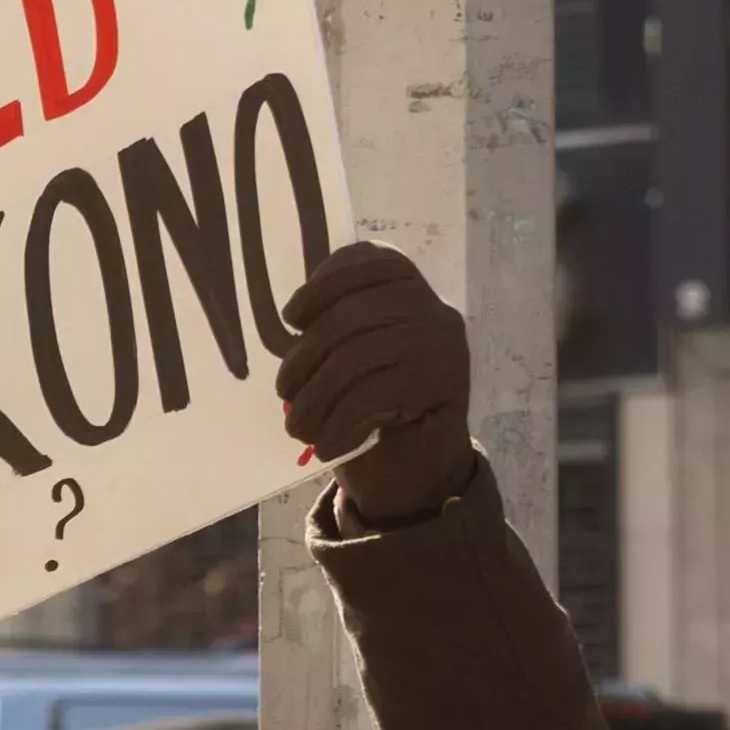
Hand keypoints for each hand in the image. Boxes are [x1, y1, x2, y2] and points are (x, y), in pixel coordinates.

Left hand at [273, 240, 476, 523]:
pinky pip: (375, 395)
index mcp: (408, 290)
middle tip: (284, 392)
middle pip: (351, 315)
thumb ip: (330, 328)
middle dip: (304, 358)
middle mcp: (432, 308)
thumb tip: (292, 323)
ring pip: (357, 358)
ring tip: (298, 427)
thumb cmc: (372, 407)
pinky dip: (340, 424)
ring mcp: (443, 344)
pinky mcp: (445, 383)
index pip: (368, 261)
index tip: (292, 319)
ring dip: (315, 400)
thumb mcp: (347, 357)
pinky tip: (326, 444)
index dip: (323, 285)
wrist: (417, 468)